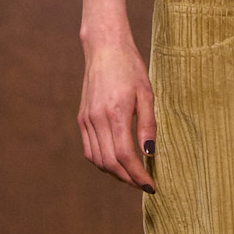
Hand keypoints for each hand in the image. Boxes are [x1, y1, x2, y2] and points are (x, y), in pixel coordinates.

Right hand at [78, 39, 155, 189]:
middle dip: (128, 179)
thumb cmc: (130, 68)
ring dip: (115, 173)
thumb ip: (148, 124)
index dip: (138, 175)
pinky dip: (102, 162)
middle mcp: (97, 119)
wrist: (104, 48)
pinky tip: (117, 162)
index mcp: (116, 113)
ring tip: (133, 176)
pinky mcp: (82, 118)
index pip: (125, 156)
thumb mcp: (147, 94)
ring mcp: (86, 120)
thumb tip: (149, 153)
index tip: (151, 185)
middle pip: (110, 162)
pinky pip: (89, 149)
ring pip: (97, 159)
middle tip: (144, 184)